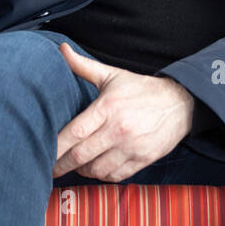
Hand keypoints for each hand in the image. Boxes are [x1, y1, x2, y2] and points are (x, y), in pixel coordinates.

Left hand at [52, 42, 193, 182]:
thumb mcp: (113, 75)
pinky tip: (97, 167)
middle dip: (62, 165)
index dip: (56, 147)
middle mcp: (119, 129)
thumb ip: (84, 66)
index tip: (44, 152)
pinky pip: (115, 176)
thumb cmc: (141, 89)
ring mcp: (132, 147)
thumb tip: (62, 48)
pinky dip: (102, 175)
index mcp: (108, 107)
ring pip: (96, 170)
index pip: (75, 133)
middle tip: (51, 168)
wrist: (180, 102)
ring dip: (82, 170)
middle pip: (81, 156)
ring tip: (77, 165)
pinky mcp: (143, 159)